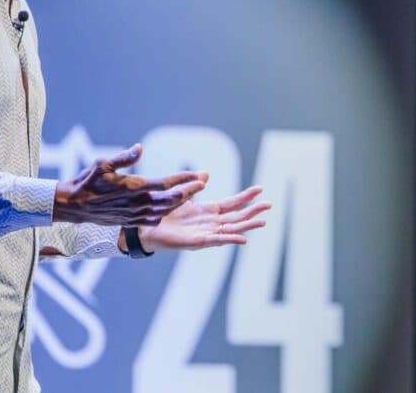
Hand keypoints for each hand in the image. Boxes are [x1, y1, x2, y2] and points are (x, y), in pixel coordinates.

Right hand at [52, 143, 206, 225]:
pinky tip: (171, 205)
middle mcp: (137, 204)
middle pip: (171, 200)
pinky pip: (155, 219)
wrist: (74, 206)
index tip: (200, 175)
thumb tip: (140, 147)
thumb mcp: (103, 163)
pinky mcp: (131, 222)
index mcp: (134, 188)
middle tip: (203, 182)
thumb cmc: (87, 181)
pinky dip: (167, 211)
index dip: (184, 180)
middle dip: (189, 191)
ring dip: (180, 202)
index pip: (166, 184)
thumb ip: (124, 157)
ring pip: (165, 211)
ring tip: (192, 192)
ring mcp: (135, 215)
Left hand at [136, 178, 271, 251]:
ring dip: (247, 225)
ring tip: (263, 221)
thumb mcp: (181, 196)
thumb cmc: (163, 215)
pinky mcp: (197, 242)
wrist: (146, 229)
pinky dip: (230, 239)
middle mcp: (210, 223)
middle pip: (237, 216)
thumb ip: (194, 186)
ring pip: (231, 229)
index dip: (246, 196)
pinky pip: (217, 240)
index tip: (260, 189)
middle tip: (269, 204)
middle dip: (253, 210)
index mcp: (208, 211)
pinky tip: (243, 239)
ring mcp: (206, 233)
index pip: (232, 203)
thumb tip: (207, 174)